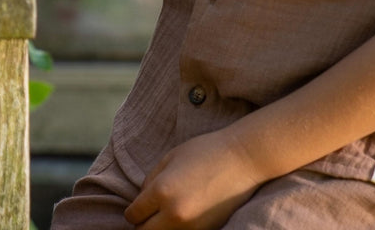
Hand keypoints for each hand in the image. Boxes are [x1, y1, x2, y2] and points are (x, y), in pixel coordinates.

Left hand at [124, 131, 261, 228]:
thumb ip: (151, 180)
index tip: (137, 207)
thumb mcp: (169, 158)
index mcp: (161, 191)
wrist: (242, 160)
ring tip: (164, 216)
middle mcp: (175, 214)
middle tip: (146, 215)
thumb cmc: (204, 152)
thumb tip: (141, 199)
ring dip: (159, 229)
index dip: (132, 211)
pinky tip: (180, 218)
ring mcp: (192, 227)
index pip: (134, 215)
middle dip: (142, 225)